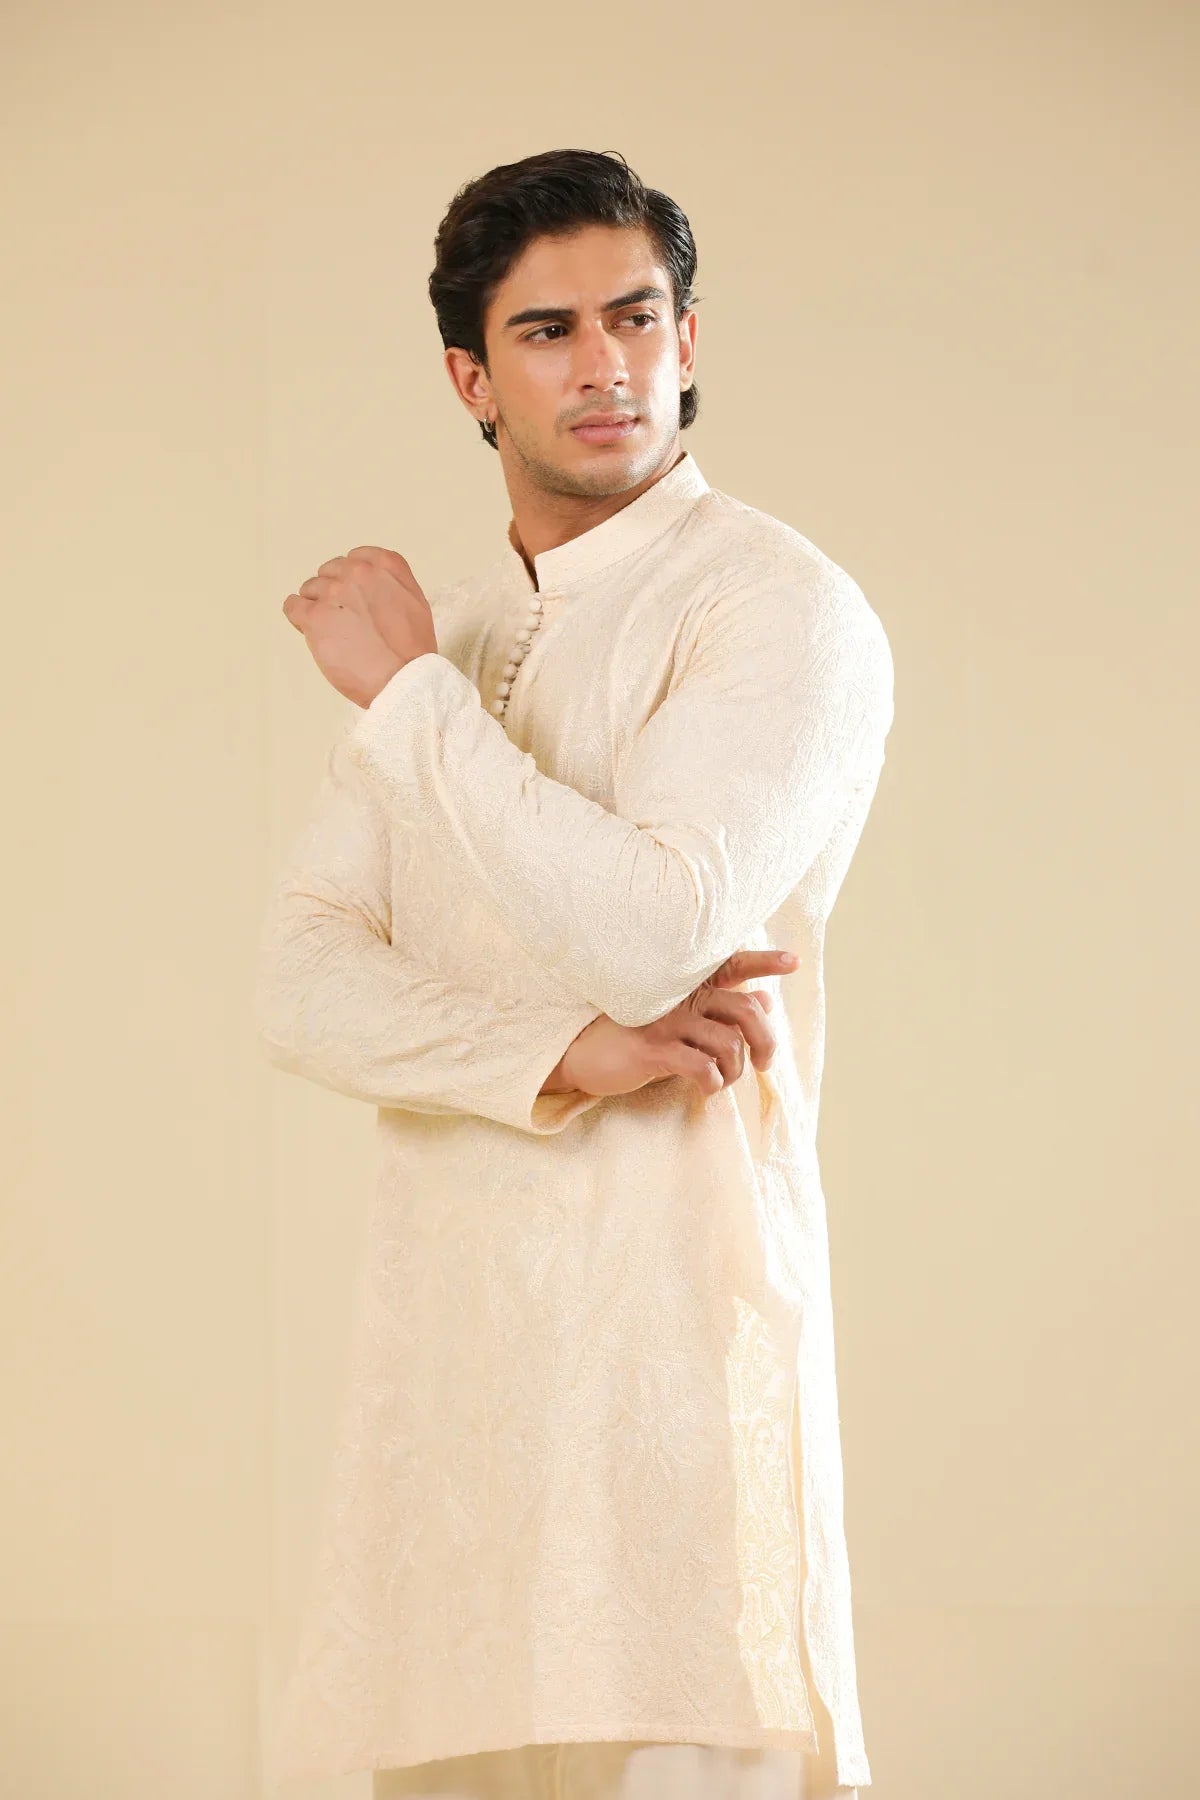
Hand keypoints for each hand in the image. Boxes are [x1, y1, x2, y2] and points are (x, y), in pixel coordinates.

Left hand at [281, 545, 438, 708]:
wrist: (403, 678)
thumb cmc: (412, 649)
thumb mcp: (416, 601)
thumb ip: (392, 581)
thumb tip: (373, 580)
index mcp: (384, 565)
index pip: (354, 558)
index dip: (351, 579)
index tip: (354, 596)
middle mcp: (357, 572)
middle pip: (330, 572)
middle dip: (334, 592)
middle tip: (345, 618)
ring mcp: (333, 593)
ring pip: (311, 589)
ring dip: (318, 606)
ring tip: (332, 630)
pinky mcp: (315, 617)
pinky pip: (292, 605)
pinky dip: (297, 615)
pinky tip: (308, 628)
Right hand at [542, 947, 798, 1099]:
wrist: (578, 1053)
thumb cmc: (631, 1034)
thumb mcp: (677, 1017)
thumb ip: (719, 1007)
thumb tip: (765, 999)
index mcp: (686, 984)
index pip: (732, 964)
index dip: (765, 961)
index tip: (793, 962)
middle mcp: (679, 995)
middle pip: (746, 1012)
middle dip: (766, 1043)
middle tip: (765, 1064)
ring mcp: (666, 1020)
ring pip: (730, 1044)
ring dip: (735, 1070)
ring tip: (721, 1080)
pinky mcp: (653, 1048)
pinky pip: (703, 1067)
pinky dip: (713, 1083)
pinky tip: (705, 1088)